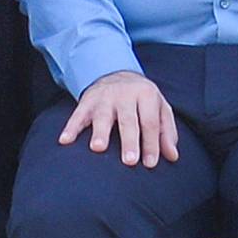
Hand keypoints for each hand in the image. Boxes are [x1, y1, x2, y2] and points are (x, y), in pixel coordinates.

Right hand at [61, 71, 182, 167]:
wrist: (117, 73)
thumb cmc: (142, 100)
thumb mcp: (160, 108)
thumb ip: (167, 132)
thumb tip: (172, 157)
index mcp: (146, 95)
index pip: (150, 122)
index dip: (151, 143)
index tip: (150, 164)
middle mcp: (125, 94)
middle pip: (128, 119)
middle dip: (129, 140)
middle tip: (129, 161)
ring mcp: (104, 97)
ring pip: (102, 115)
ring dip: (100, 132)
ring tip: (97, 148)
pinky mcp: (86, 100)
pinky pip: (77, 114)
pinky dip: (71, 127)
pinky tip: (65, 141)